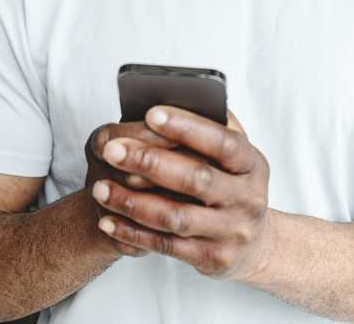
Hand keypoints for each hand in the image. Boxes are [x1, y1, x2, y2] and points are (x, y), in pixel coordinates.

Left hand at [89, 107, 273, 282]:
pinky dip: (133, 232)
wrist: (254, 244)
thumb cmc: (231, 185)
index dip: (188, 127)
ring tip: (99, 188)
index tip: (151, 113)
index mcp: (253, 164)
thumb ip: (215, 126)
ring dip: (133, 202)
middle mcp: (248, 199)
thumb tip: (181, 95)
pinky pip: (166, 246)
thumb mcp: (235, 155)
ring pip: (176, 217)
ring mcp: (232, 232)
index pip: (224, 142)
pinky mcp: (212, 259)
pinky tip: (107, 220)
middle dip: (150, 162)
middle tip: (111, 150)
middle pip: (196, 179)